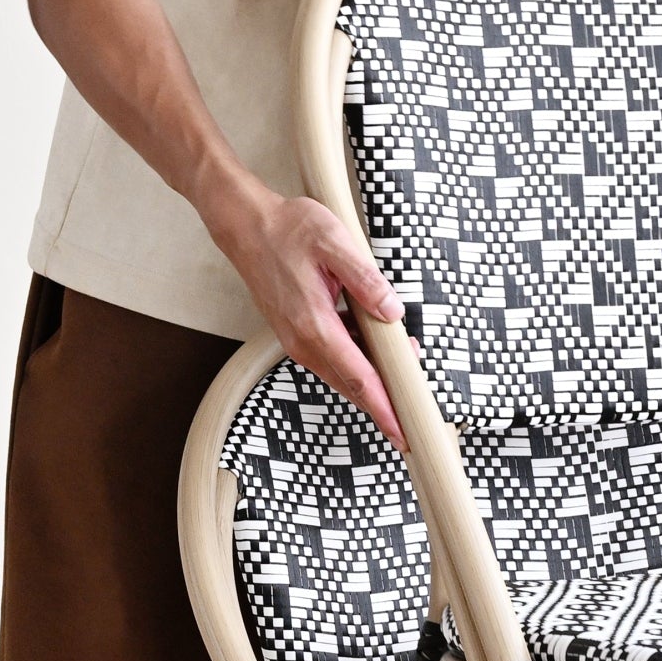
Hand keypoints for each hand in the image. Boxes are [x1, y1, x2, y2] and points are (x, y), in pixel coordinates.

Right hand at [211, 179, 405, 439]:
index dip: (385, 409)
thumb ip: (366, 280)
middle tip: (415, 423)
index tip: (404, 434)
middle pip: (352, 387)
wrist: (246, 226)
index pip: (359, 379)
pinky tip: (377, 351)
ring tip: (405, 377)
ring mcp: (297, 340)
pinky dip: (357, 364)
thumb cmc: (287, 230)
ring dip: (373, 382)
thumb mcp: (334, 243)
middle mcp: (302, 341)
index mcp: (315, 325)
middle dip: (385, 406)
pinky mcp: (296, 334)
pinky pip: (332, 359)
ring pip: (342, 374)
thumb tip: (392, 311)